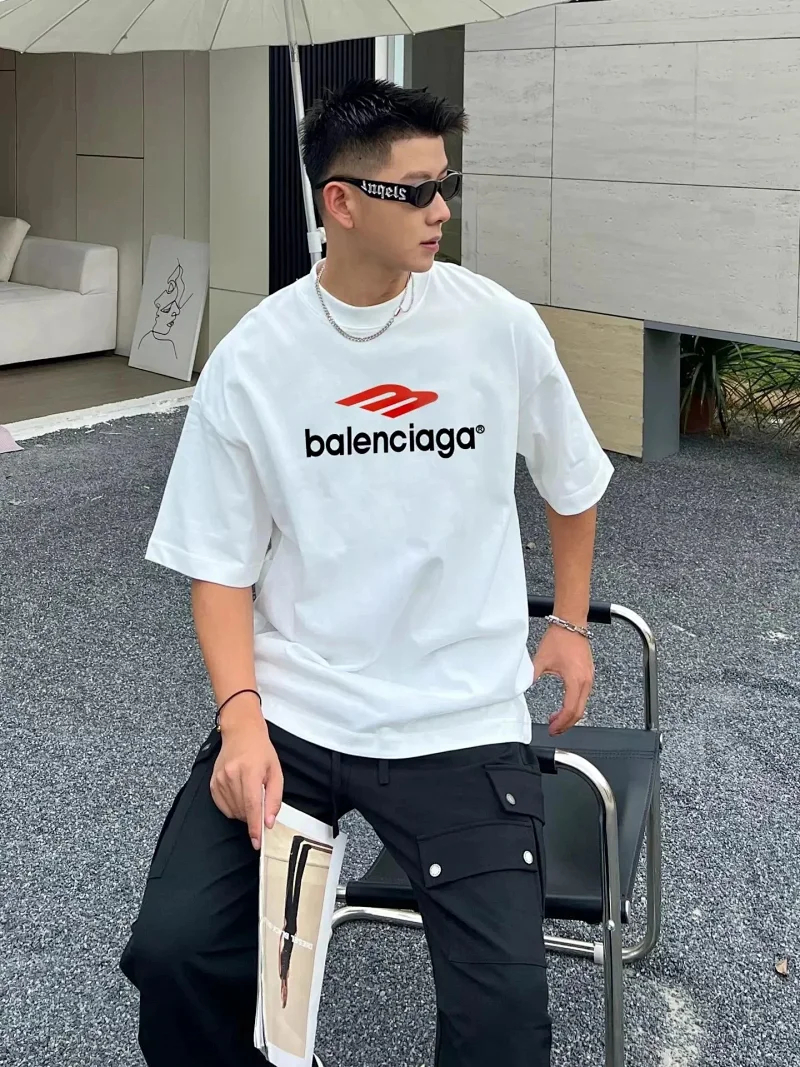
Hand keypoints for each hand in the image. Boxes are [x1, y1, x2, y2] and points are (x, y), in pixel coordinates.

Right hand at [210, 697, 283, 849]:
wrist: (241, 732)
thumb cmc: (261, 751)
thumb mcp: (276, 772)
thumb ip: (274, 799)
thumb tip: (269, 822)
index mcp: (249, 772)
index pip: (251, 806)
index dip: (254, 827)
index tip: (257, 842)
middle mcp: (231, 776)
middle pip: (242, 811)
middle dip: (252, 816)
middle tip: (260, 804)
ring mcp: (219, 780)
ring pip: (232, 811)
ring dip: (243, 812)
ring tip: (250, 794)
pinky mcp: (212, 783)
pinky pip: (223, 806)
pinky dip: (233, 808)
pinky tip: (239, 795)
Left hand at [532, 625, 594, 735]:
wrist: (571, 623)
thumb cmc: (560, 638)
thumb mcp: (541, 660)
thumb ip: (531, 676)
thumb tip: (521, 688)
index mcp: (576, 681)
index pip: (570, 711)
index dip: (561, 723)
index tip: (551, 728)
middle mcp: (586, 682)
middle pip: (579, 712)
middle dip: (566, 724)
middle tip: (553, 729)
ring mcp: (589, 678)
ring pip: (583, 705)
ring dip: (570, 715)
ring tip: (556, 718)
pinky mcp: (588, 674)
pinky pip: (584, 696)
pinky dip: (574, 704)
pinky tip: (564, 705)